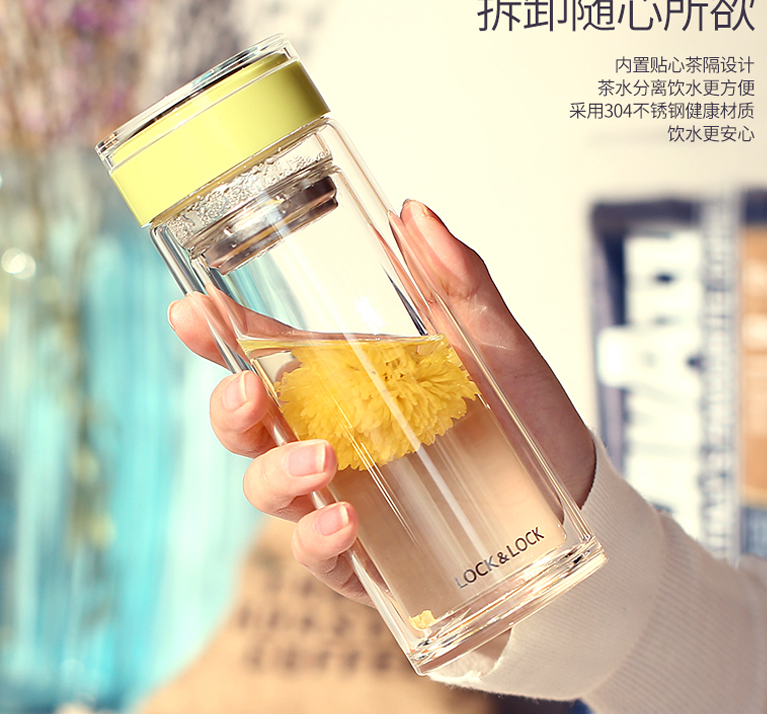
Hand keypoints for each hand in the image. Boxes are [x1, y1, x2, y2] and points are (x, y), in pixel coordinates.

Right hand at [168, 199, 596, 604]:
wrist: (572, 506)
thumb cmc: (526, 420)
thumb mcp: (497, 345)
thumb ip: (458, 281)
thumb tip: (415, 213)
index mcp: (354, 382)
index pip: (271, 353)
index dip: (222, 333)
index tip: (191, 310)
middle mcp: (336, 436)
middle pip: (251, 425)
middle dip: (230, 407)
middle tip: (250, 392)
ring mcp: (343, 495)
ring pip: (268, 487)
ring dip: (275, 473)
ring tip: (321, 460)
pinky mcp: (365, 556)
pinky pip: (317, 552)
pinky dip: (318, 539)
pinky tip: (344, 521)